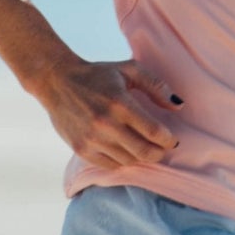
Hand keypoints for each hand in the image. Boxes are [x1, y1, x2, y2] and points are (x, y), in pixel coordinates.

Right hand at [34, 58, 184, 167]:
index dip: (169, 140)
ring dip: (140, 157)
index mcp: (120, 103)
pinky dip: (122, 161)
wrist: (57, 81)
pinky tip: (125, 150)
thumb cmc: (98, 74)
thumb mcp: (129, 69)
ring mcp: (92, 139)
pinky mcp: (81, 149)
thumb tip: (178, 106)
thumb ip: (156, 85)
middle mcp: (105, 124)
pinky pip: (110, 165)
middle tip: (162, 148)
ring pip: (129, 161)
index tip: (172, 139)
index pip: (154, 132)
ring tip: (143, 147)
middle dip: (159, 153)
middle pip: (144, 152)